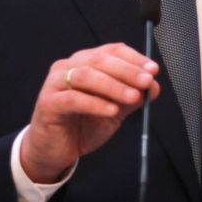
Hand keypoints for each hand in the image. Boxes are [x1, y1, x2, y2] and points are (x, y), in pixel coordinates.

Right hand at [20, 42, 159, 183]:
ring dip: (113, 85)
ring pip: (86, 76)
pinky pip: (73, 99)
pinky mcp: (48, 103)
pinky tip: (111, 110)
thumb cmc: (82, 125)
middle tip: (146, 82)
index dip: (134, 58)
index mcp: (85, 62)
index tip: (153, 70)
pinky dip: (95, 103)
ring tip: (133, 97)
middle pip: (99, 60)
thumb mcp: (114, 109)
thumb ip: (132, 96)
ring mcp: (55, 83)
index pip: (111, 51)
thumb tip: (153, 86)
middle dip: (127, 70)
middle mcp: (68, 67)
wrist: (55, 151)